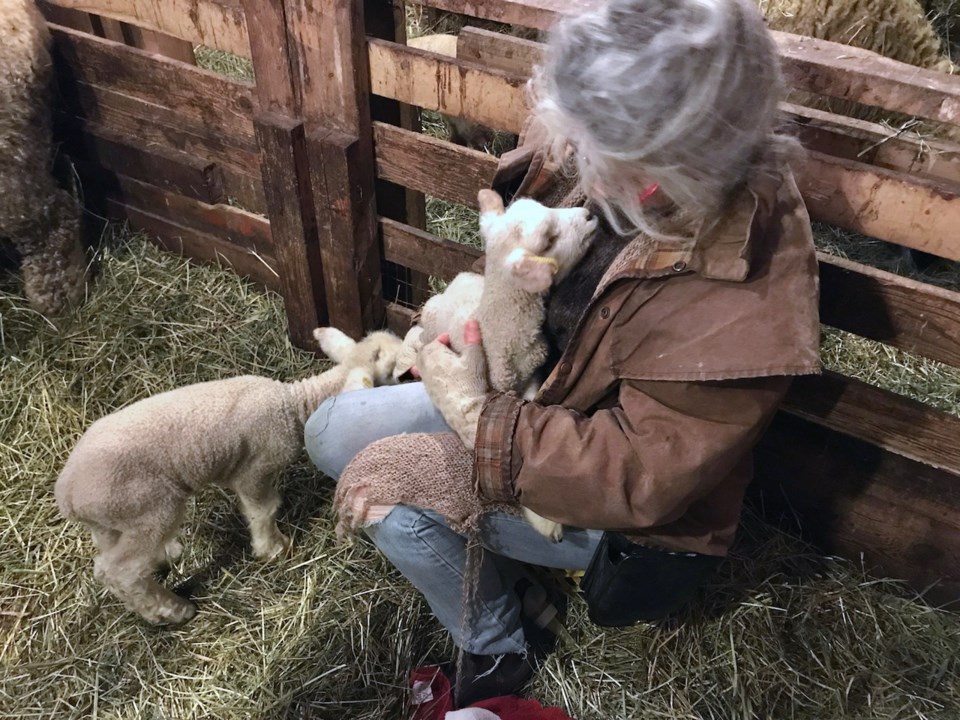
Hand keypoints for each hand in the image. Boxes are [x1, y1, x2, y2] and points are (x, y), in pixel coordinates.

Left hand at [417, 319, 487, 448]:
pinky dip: (430, 374)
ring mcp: (425, 381)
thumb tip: (471, 320)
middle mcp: (424, 366)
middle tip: (448, 350)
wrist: (464, 411)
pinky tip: (439, 378)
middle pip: (424, 352)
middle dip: (434, 349)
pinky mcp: (429, 393)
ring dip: (431, 362)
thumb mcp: (474, 358)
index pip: (435, 340)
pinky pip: (425, 379)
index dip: (445, 339)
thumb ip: (472, 338)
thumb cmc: (470, 382)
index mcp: (433, 353)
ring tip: (444, 362)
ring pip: (422, 366)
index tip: (455, 341)